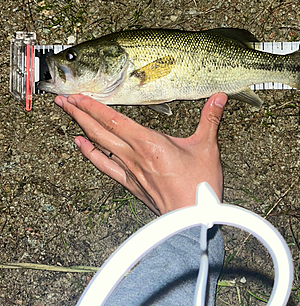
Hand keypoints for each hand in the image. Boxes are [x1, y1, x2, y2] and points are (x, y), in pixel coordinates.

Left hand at [54, 94, 226, 214]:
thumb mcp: (207, 147)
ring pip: (98, 145)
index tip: (78, 96)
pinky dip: (90, 154)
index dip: (94, 107)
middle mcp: (134, 155)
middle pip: (99, 130)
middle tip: (62, 100)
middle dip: (79, 113)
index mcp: (149, 143)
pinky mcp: (130, 183)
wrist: (192, 221)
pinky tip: (80, 146)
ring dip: (80, 128)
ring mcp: (129, 171)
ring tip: (67, 116)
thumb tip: (219, 97)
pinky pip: (104, 166)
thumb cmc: (199, 186)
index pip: (114, 120)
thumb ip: (210, 118)